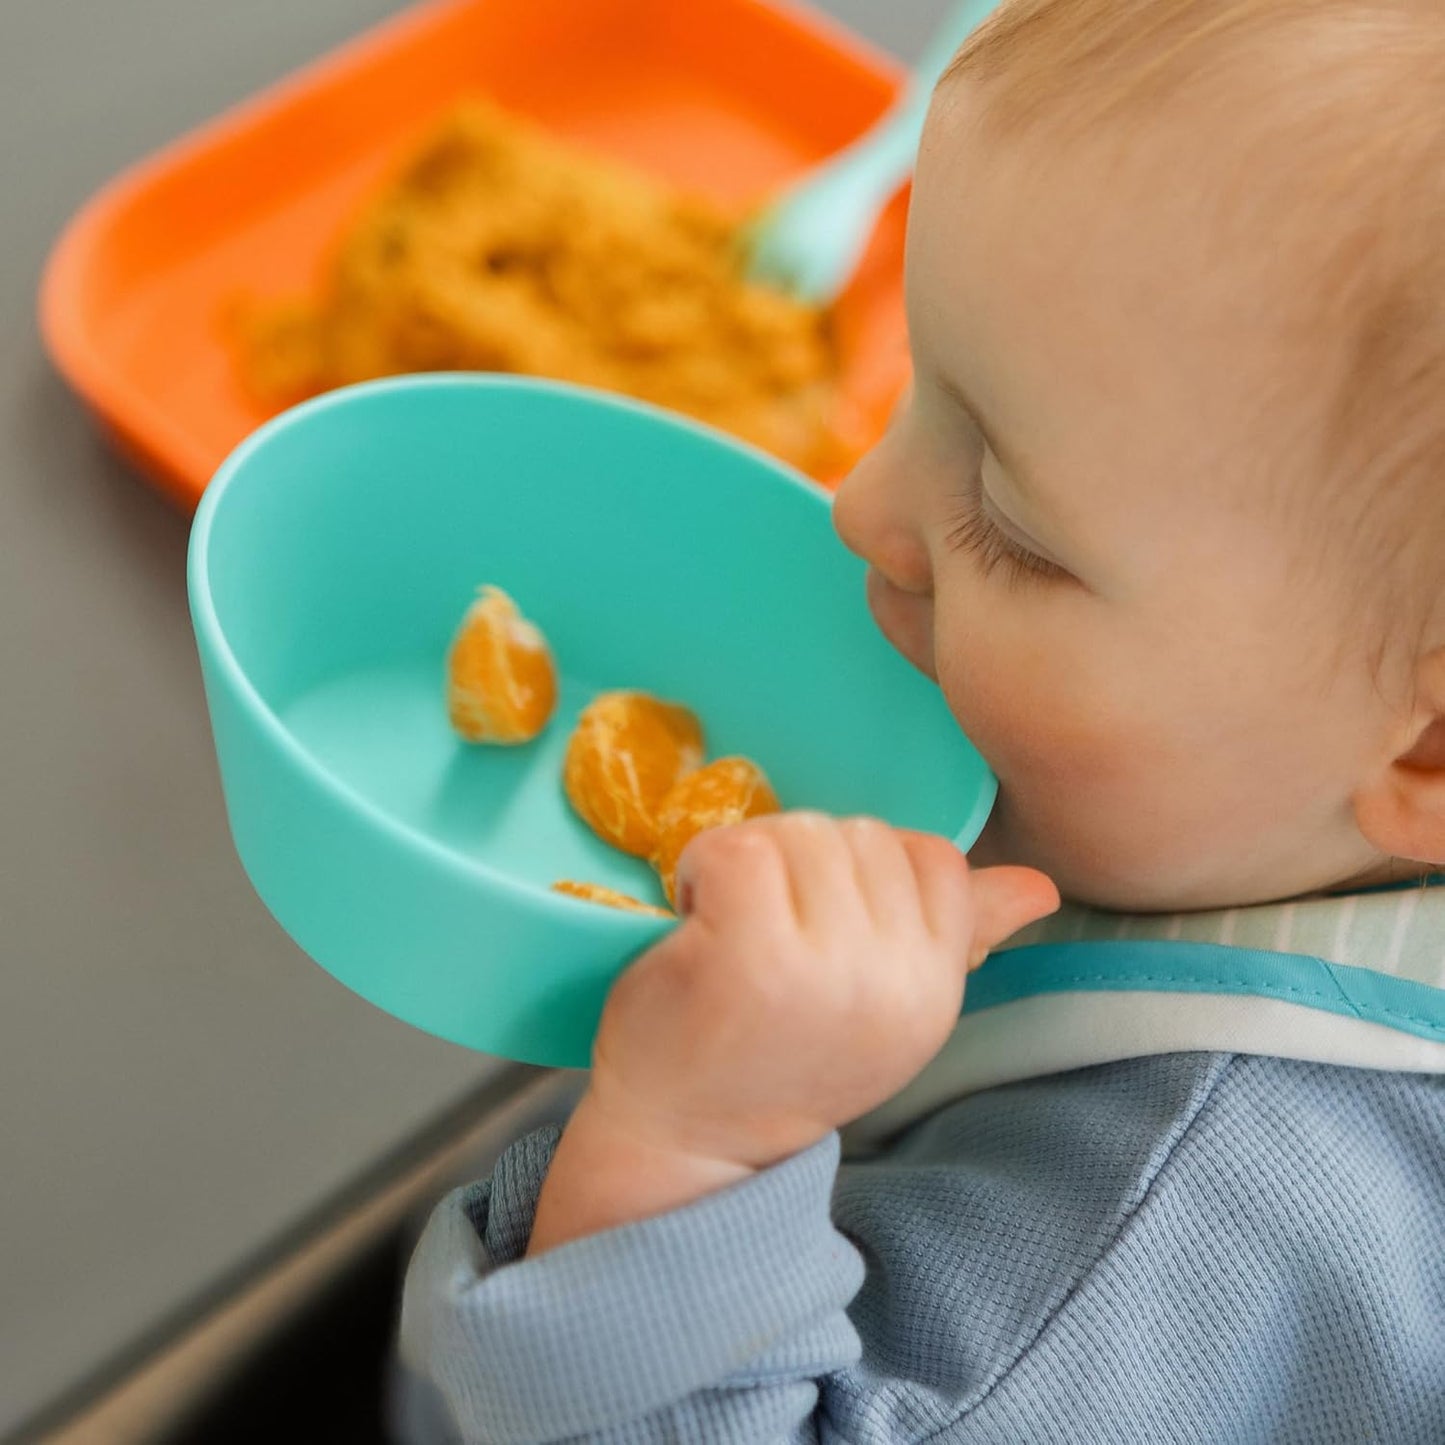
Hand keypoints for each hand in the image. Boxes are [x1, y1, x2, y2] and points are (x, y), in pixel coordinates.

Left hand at [528, 814, 1057, 1252]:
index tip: (815, 920)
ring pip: (803, 832)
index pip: (934, 859)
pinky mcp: (747, 954)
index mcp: (934, 989)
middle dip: (805, 859)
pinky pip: (740, 846)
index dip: (864, 869)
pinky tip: (694, 909)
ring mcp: (823, 967)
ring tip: (727, 919)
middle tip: (763, 922)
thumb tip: (1040, 887)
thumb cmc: (779, 1058)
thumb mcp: (885, 1006)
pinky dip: (703, 861)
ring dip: (752, 858)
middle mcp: (894, 980)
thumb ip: (963, 934)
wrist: (686, 1143)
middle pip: (864, 835)